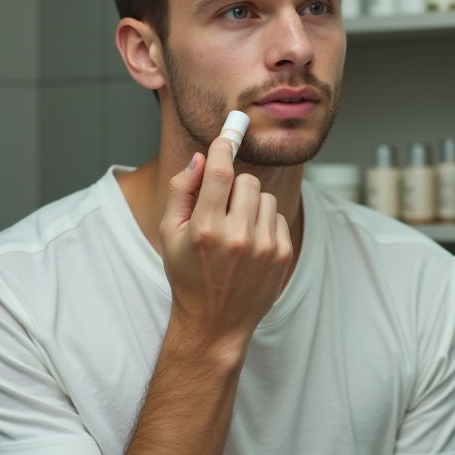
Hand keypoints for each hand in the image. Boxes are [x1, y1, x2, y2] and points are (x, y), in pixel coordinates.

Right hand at [159, 136, 292, 354]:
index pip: (220, 172)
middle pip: (246, 180)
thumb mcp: (171, 234)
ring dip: (250, 205)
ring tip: (235, 231)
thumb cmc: (188, 275)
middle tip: (222, 208)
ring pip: (264, 197)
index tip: (228, 132)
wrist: (215, 322)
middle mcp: (237, 237)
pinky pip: (278, 216)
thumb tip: (201, 157)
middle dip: (234, 187)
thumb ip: (182, 190)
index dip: (224, 146)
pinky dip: (264, 223)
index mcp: (205, 229)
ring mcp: (264, 247)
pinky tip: (249, 245)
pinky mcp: (283, 254)